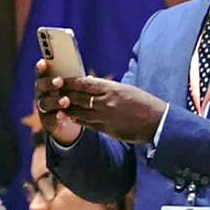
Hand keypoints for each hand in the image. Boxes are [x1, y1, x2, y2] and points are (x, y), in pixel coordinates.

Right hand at [33, 59, 82, 144]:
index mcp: (47, 83)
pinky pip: (49, 118)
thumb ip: (75, 84)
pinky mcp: (46, 121)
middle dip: (49, 83)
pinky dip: (57, 116)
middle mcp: (41, 94)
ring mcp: (43, 108)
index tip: (43, 62)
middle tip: (59, 82)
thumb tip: (89, 79)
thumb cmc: (70, 100)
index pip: (42, 73)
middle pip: (40, 86)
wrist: (66, 123)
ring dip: (55, 101)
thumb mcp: (72, 90)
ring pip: (45, 103)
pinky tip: (63, 115)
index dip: (41, 68)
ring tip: (65, 101)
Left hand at [51, 74, 166, 144]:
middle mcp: (106, 102)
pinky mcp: (106, 129)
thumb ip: (106, 87)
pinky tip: (69, 116)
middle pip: (78, 97)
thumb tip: (88, 82)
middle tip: (51, 91)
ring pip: (79, 111)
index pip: (84, 84)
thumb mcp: (126, 89)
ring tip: (56, 104)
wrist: (158, 123)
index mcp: (112, 89)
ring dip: (66, 108)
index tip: (58, 79)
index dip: (69, 82)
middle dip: (63, 94)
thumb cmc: (144, 103)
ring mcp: (105, 117)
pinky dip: (76, 119)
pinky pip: (86, 123)